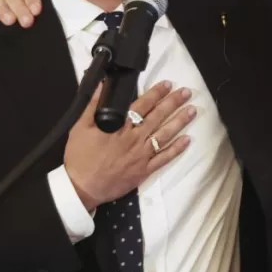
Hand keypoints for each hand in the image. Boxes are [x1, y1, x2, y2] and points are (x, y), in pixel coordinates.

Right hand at [65, 81, 195, 210]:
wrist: (82, 188)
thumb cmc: (79, 158)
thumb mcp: (79, 127)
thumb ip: (93, 106)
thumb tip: (102, 85)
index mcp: (119, 126)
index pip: (142, 105)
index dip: (156, 93)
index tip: (167, 84)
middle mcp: (134, 138)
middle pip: (157, 117)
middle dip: (173, 103)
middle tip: (186, 92)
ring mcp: (141, 155)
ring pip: (164, 135)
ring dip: (179, 122)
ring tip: (192, 110)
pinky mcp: (144, 170)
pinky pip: (164, 158)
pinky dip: (176, 149)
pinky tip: (187, 140)